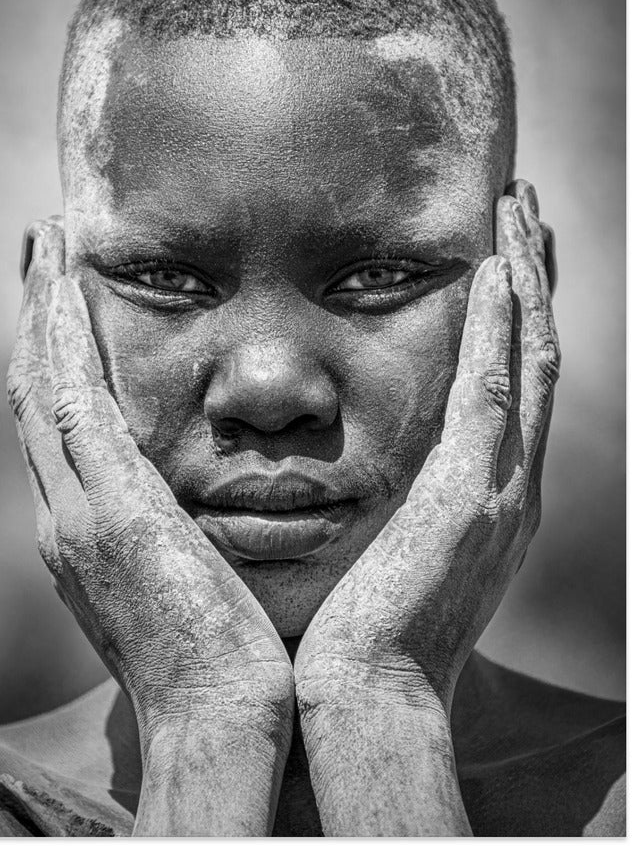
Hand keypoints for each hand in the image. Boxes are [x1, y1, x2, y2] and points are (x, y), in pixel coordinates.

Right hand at [7, 219, 292, 833]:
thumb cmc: (229, 660)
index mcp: (90, 533)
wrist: (224, 724)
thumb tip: (205, 508)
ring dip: (41, 315)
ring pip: (40, 387)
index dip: (55, 361)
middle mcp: (65, 516)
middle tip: (42, 258)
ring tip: (47, 248)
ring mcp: (75, 513)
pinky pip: (68, 402)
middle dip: (37, 325)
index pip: (61, 427)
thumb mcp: (196, 584)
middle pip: (36, 396)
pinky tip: (62, 285)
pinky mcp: (105, 513)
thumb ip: (185, 539)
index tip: (65, 304)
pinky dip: (59, 341)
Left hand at [296, 180, 558, 712]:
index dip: (519, 319)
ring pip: (531, 358)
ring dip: (527, 281)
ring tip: (522, 212)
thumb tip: (373, 474)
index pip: (518, 385)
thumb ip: (403, 507)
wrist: (370, 698)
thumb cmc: (369, 635)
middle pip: (540, 357)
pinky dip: (501, 327)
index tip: (507, 260)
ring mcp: (500, 486)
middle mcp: (512, 483)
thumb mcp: (398, 556)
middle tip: (529, 215)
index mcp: (492, 496)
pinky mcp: (468, 492)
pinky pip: (495, 390)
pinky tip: (496, 269)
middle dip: (536, 281)